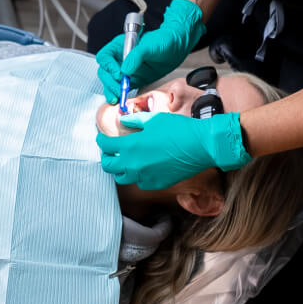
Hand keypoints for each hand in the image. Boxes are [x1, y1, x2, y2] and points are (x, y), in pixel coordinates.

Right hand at [95, 0, 205, 103]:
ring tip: (117, 99)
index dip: (109, 67)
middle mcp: (120, 59)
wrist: (176, 48)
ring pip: (112, 82)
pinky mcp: (133, 80)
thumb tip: (125, 70)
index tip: (119, 74)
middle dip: (110, 82)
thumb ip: (136, 56)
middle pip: (106, 72)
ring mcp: (126, 70)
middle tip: (119, 90)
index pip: (105, 57)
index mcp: (119, 46)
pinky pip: (123, 89)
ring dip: (112, 91)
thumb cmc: (163, 40)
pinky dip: (121, 95)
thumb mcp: (150, 45)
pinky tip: (122, 100)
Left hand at [95, 109, 249, 189]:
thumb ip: (135, 120)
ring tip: (124, 161)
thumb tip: (123, 120)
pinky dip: (137, 176)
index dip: (101, 141)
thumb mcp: (154, 119)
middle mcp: (134, 165)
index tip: (102, 138)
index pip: (106, 146)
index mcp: (131, 146)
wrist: (201, 146)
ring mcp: (145, 177)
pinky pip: (140, 183)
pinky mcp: (156, 184)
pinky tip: (143, 168)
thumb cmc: (179, 130)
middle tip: (109, 151)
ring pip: (122, 178)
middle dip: (106, 157)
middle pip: (109, 166)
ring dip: (120, 169)